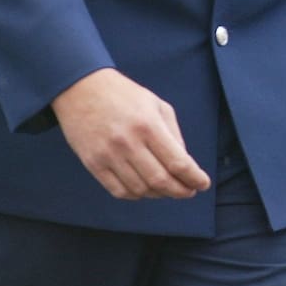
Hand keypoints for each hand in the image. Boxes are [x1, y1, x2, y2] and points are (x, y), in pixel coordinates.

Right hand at [51, 68, 211, 199]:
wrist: (81, 89)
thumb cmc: (124, 95)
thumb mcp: (156, 104)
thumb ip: (173, 133)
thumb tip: (184, 164)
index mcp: (149, 125)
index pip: (177, 162)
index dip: (193, 177)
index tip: (203, 184)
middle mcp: (129, 143)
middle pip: (160, 181)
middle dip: (180, 191)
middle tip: (189, 192)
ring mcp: (109, 155)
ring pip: (140, 190)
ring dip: (159, 195)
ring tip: (168, 190)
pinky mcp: (93, 164)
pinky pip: (118, 191)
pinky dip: (136, 195)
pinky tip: (145, 190)